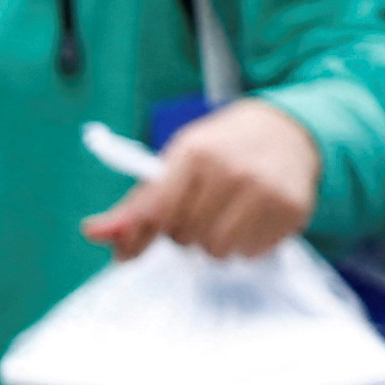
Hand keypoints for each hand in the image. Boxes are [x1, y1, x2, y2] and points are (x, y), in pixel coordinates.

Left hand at [83, 98, 319, 260]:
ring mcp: (266, 189)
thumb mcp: (175, 164)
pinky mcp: (292, 209)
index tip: (162, 217)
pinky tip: (252, 217)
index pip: (156, 213)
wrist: (288, 130)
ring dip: (215, 242)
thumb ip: (135, 205)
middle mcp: (232, 170)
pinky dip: (246, 244)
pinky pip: (250, 254)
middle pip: (185, 238)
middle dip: (187, 230)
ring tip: (226, 214)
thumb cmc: (219, 150)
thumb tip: (93, 233)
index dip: (154, 225)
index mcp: (195, 153)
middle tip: (203, 206)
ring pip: (218, 252)